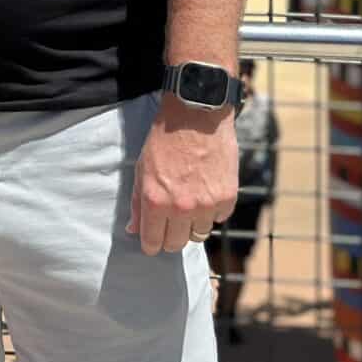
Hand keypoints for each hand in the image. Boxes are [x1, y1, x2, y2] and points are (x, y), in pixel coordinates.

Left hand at [127, 96, 237, 254]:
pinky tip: (206, 192)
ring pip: (199, 235)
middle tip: (170, 225)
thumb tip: (134, 230)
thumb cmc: (164, 140)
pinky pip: (219, 218)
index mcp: (156, 201)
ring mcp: (206, 205)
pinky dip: (212, 211)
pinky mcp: (227, 198)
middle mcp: (181, 208)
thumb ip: (138, 202)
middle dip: (171, 238)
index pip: (153, 241)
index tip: (152, 244)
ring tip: (188, 204)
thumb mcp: (141, 168)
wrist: (196, 116)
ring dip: (192, 225)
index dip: (151, 245)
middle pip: (177, 244)